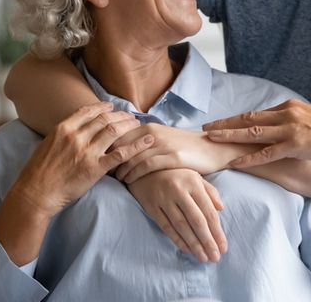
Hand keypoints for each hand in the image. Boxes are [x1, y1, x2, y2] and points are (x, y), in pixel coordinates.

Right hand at [11, 102, 154, 218]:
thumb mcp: (47, 145)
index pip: (88, 111)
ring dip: (128, 125)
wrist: (35, 193)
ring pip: (114, 131)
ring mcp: (87, 152)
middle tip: (129, 116)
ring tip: (137, 124)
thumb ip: (63, 134)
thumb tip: (75, 128)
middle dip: (120, 115)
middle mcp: (76, 136)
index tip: (112, 107)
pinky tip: (146, 141)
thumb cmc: (38, 172)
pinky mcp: (95, 168)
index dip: (103, 107)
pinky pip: (121, 154)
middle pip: (104, 119)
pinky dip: (136, 146)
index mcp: (63, 129)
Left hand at [111, 123, 247, 182]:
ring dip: (121, 169)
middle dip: (110, 159)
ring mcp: (163, 145)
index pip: (119, 135)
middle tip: (102, 171)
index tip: (99, 159)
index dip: (107, 148)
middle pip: (123, 146)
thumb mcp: (162, 139)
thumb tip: (121, 151)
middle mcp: (154, 133)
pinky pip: (147, 166)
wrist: (211, 148)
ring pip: (133, 157)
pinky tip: (130, 182)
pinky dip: (135, 174)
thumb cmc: (184, 146)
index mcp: (149, 127)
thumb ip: (143, 142)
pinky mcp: (173, 157)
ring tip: (115, 179)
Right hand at [126, 169, 226, 262]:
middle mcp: (179, 190)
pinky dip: (177, 240)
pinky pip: (166, 227)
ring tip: (203, 257)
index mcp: (193, 182)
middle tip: (215, 257)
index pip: (208, 211)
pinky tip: (187, 250)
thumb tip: (221, 209)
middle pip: (196, 221)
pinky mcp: (152, 207)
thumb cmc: (176, 174)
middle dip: (207, 241)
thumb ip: (209, 191)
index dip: (217, 231)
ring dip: (194, 245)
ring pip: (181, 227)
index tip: (223, 247)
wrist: (144, 169)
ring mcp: (164, 199)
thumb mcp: (195, 176)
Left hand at [202, 99, 310, 169]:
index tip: (221, 122)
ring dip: (230, 135)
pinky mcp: (295, 145)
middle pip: (249, 118)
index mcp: (290, 107)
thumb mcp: (310, 121)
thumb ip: (293, 122)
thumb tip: (279, 127)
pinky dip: (249, 157)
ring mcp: (290, 129)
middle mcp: (287, 114)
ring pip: (252, 132)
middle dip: (226, 123)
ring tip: (211, 139)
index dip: (237, 118)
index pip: (257, 113)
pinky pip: (266, 153)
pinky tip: (234, 161)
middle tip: (206, 128)